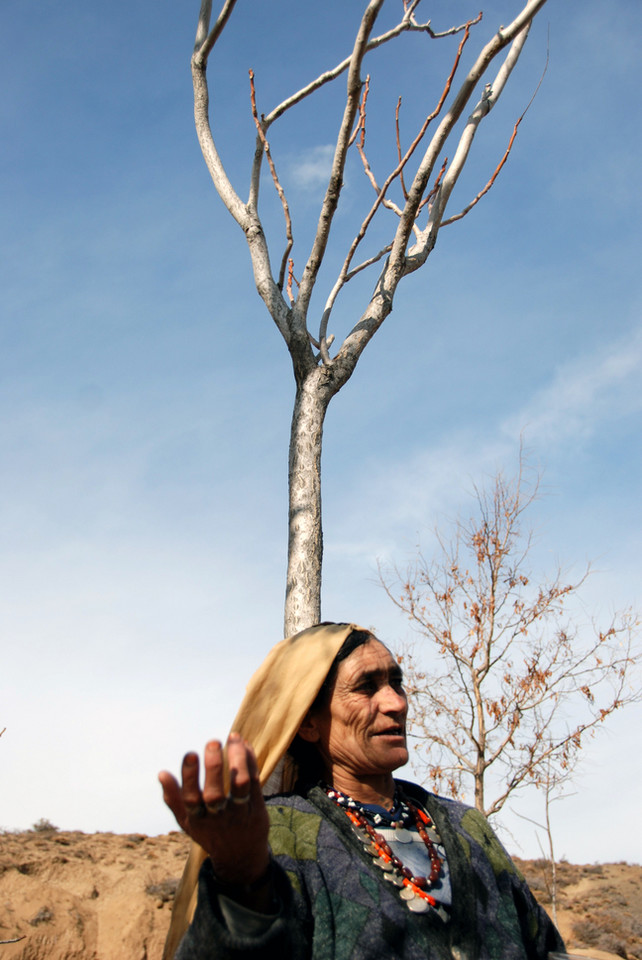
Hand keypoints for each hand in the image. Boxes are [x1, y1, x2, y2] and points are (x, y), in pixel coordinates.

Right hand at [159, 733, 269, 886]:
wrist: (241, 858)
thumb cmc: (210, 833)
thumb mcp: (188, 823)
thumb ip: (174, 799)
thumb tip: (161, 774)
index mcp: (198, 820)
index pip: (191, 799)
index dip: (189, 777)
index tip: (190, 753)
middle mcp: (218, 817)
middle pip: (215, 793)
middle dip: (213, 767)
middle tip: (212, 743)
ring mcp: (239, 813)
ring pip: (240, 785)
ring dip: (238, 759)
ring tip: (233, 737)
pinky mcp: (257, 808)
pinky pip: (255, 781)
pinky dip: (250, 761)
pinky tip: (244, 745)